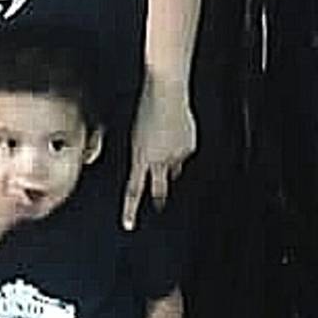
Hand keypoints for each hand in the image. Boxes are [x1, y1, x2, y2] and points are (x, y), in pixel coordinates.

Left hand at [123, 78, 195, 229]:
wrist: (166, 93)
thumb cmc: (146, 107)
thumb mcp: (136, 135)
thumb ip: (142, 154)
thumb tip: (154, 166)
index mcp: (140, 157)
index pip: (133, 190)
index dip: (130, 210)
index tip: (128, 224)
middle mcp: (158, 160)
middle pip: (159, 188)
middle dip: (159, 197)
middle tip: (159, 205)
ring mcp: (176, 155)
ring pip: (173, 168)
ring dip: (170, 162)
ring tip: (165, 141)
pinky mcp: (188, 147)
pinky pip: (184, 152)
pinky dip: (180, 145)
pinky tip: (177, 130)